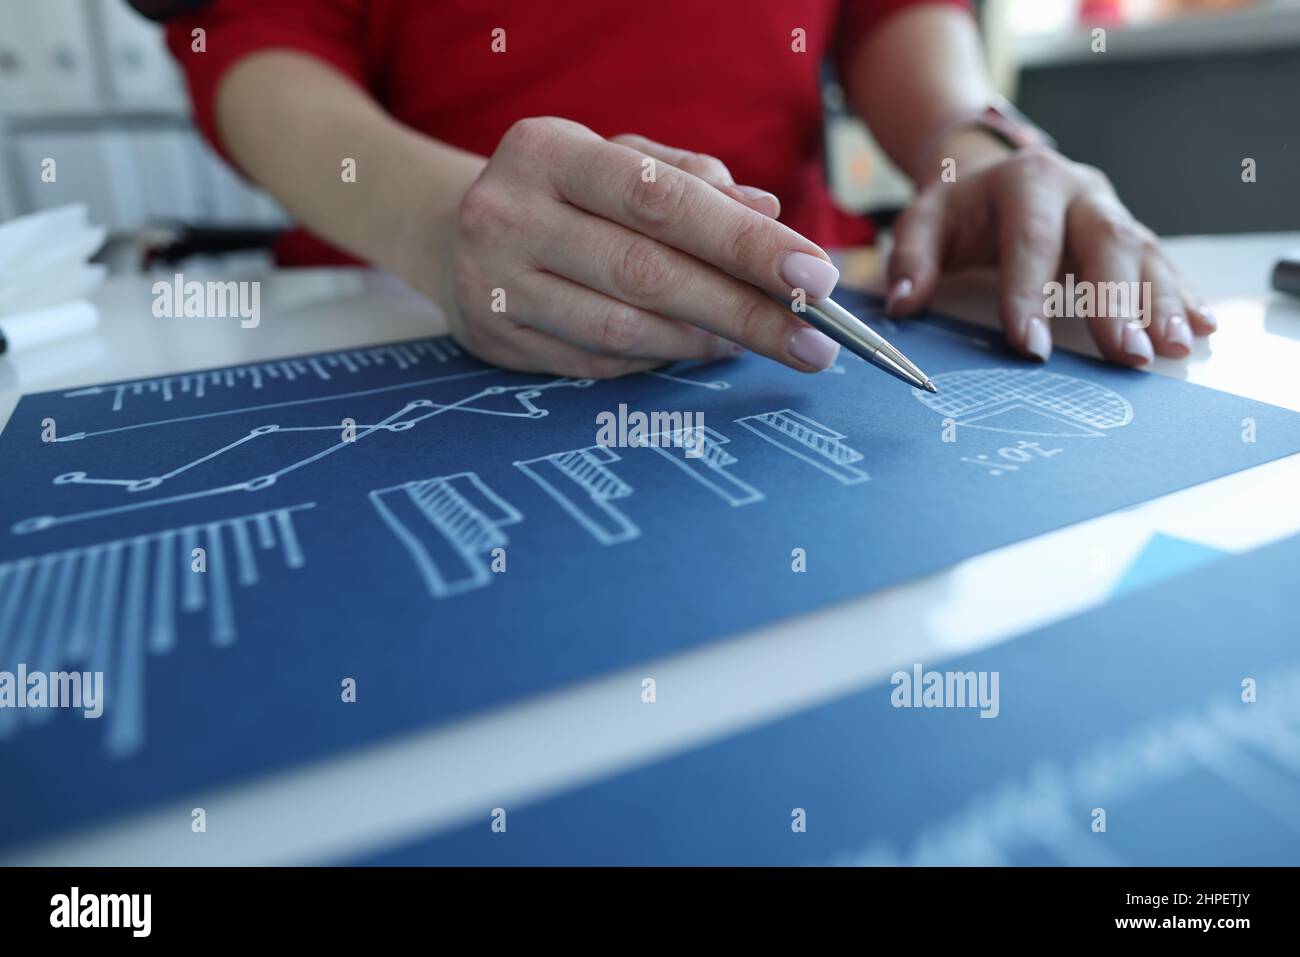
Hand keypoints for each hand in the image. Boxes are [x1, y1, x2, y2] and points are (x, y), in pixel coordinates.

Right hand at [444, 117, 843, 377]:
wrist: (453, 230)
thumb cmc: (561, 192)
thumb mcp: (616, 161)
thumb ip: (691, 181)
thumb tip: (771, 217)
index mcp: (548, 152)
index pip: (662, 200)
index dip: (743, 243)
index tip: (814, 275)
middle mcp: (509, 215)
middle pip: (648, 274)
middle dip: (744, 311)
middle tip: (815, 340)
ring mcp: (494, 284)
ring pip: (623, 330)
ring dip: (704, 342)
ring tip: (760, 344)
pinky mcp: (494, 340)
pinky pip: (596, 363)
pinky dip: (658, 361)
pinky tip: (699, 351)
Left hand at [885, 141, 1216, 363]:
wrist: (992, 173)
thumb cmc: (959, 209)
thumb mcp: (923, 221)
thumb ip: (910, 260)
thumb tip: (902, 303)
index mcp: (1026, 181)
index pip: (1030, 240)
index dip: (1029, 294)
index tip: (1028, 346)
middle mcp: (1079, 190)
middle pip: (1106, 240)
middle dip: (1118, 300)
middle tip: (1128, 353)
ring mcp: (1111, 210)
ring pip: (1144, 252)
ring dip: (1163, 302)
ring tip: (1173, 348)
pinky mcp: (1130, 232)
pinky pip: (1163, 263)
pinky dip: (1183, 296)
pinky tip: (1200, 329)